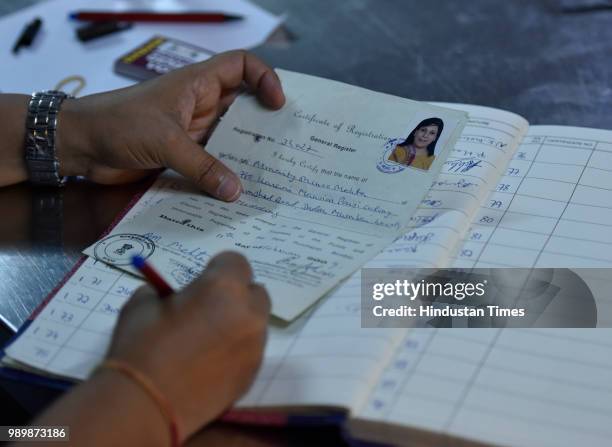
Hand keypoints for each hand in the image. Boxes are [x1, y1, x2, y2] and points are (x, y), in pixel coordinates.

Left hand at [56, 50, 284, 200]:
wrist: (79, 145)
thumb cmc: (119, 124)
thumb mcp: (165, 142)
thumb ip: (203, 167)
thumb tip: (236, 192)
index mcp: (198, 84)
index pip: (241, 65)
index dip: (264, 77)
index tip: (278, 104)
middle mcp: (201, 104)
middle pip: (243, 105)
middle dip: (264, 121)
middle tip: (288, 143)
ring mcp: (192, 130)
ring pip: (230, 136)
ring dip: (246, 152)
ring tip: (270, 172)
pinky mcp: (183, 154)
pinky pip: (213, 161)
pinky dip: (225, 173)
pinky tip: (238, 190)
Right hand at [106, 252, 269, 441]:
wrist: (145, 405)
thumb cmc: (141, 346)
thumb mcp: (143, 304)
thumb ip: (166, 292)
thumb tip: (175, 296)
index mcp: (223, 287)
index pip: (236, 262)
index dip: (218, 269)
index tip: (201, 282)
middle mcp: (248, 313)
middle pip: (255, 292)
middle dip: (236, 295)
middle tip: (208, 308)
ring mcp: (254, 346)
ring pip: (255, 323)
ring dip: (238, 323)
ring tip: (207, 339)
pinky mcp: (252, 374)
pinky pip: (251, 351)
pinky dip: (236, 350)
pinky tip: (210, 362)